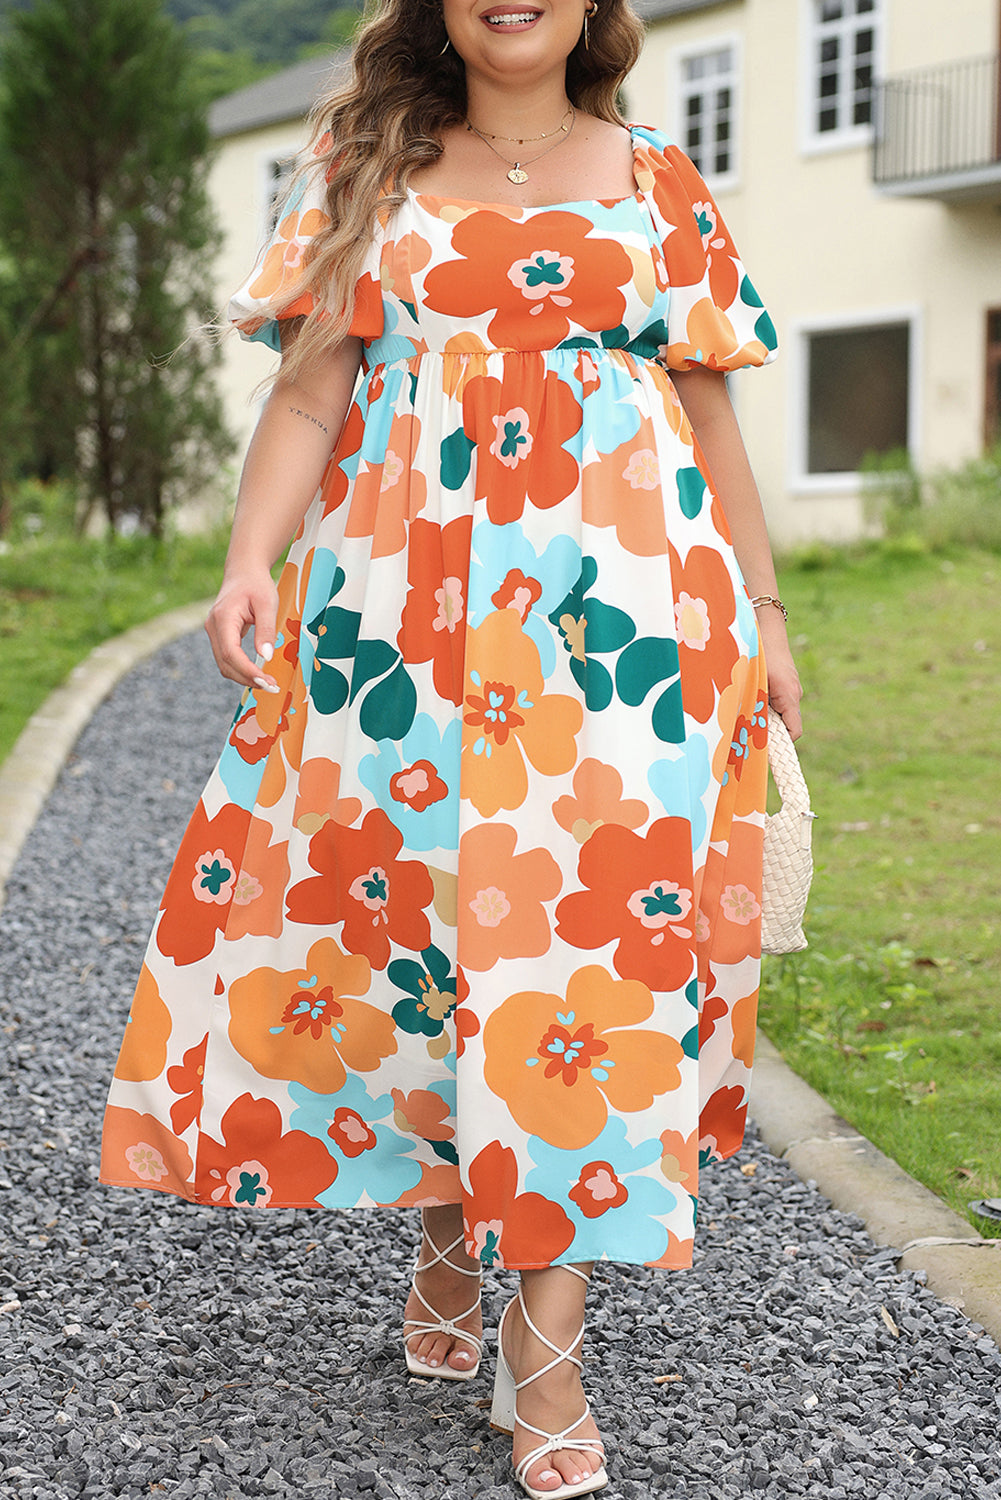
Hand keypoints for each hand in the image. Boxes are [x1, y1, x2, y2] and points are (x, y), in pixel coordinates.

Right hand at [205, 569, 279, 691]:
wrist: (244, 571)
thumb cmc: (257, 584)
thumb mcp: (267, 603)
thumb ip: (266, 629)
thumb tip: (266, 656)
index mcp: (223, 618)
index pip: (231, 653)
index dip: (247, 670)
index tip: (266, 681)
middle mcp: (213, 627)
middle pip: (225, 663)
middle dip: (247, 679)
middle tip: (272, 686)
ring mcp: (214, 631)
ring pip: (224, 664)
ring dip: (244, 677)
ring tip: (267, 682)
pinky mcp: (219, 635)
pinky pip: (227, 658)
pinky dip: (241, 669)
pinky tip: (258, 673)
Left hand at [757, 613, 802, 739]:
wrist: (767, 628)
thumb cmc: (759, 654)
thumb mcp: (754, 683)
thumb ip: (755, 707)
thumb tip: (750, 730)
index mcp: (789, 697)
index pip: (794, 732)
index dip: (780, 743)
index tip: (762, 748)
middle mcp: (794, 694)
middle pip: (784, 724)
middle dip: (767, 730)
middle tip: (745, 732)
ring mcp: (790, 687)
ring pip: (778, 711)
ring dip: (762, 715)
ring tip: (743, 711)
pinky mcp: (784, 681)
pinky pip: (776, 700)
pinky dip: (763, 703)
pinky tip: (748, 696)